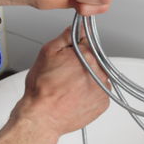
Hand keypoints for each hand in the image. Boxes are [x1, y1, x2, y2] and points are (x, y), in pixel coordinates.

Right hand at [0, 28, 110, 143]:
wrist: (41, 117)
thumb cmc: (41, 88)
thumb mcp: (47, 53)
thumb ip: (65, 37)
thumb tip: (77, 27)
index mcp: (86, 55)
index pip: (87, 43)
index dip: (76, 49)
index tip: (69, 56)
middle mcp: (99, 71)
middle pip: (94, 60)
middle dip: (82, 64)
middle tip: (66, 75)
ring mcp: (103, 88)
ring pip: (98, 76)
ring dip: (88, 78)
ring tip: (70, 87)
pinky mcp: (103, 103)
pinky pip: (100, 93)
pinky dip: (90, 93)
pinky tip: (76, 96)